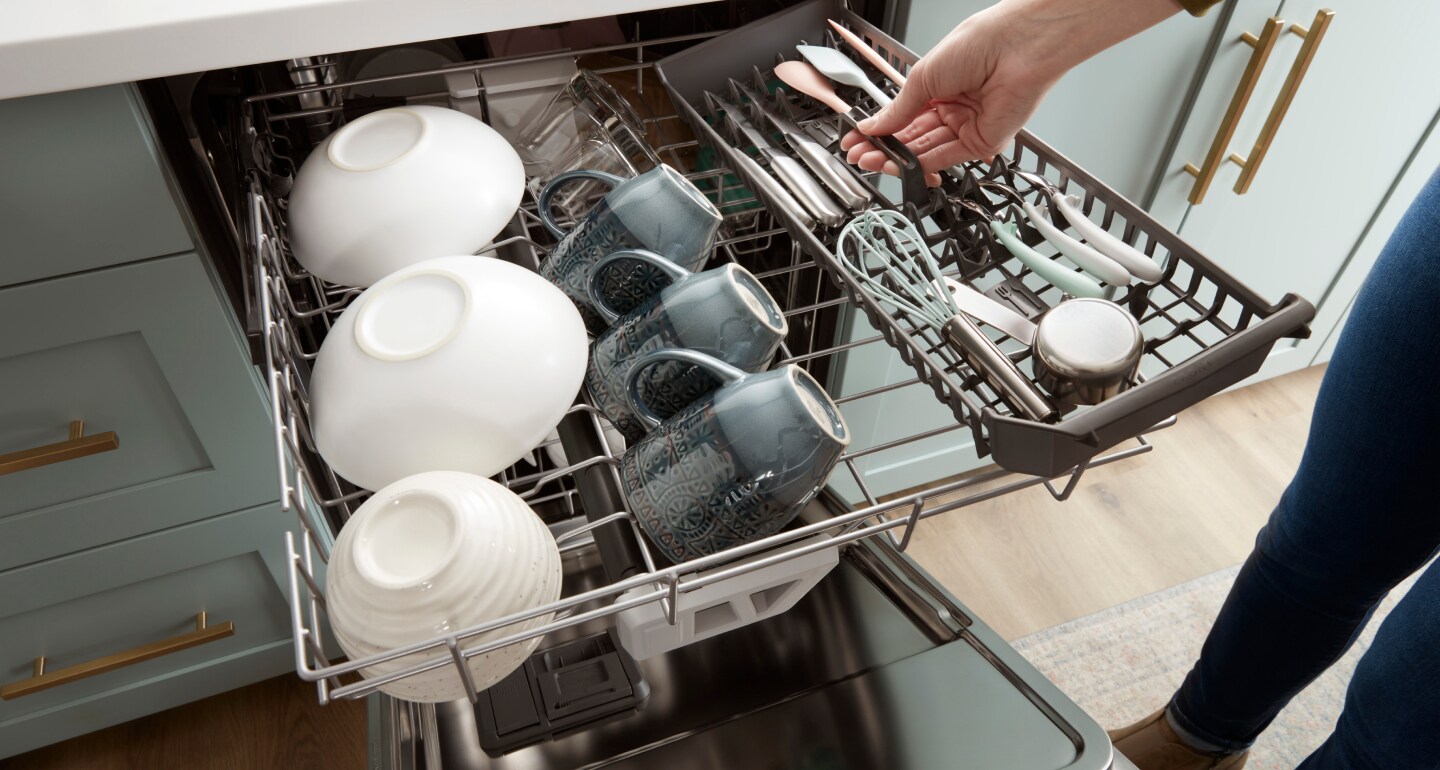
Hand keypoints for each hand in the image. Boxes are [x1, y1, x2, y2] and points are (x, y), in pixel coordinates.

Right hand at [841, 0, 1182, 179]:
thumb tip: (874, 127)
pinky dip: (922, 164)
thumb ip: (899, 109)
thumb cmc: (980, 45)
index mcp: (938, 88)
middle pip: (912, 138)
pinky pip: (947, 158)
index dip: (879, 131)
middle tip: (860, 155)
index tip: (856, 140)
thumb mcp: (924, 77)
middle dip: (884, 149)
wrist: (1017, 47)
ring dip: (897, 159)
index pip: (903, 118)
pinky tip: (901, 164)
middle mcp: (952, 109)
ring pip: (926, 151)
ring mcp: (966, 127)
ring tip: (873, 160)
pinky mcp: (982, 143)